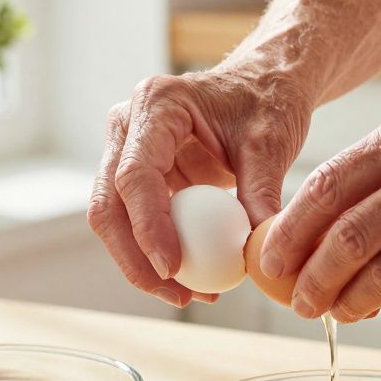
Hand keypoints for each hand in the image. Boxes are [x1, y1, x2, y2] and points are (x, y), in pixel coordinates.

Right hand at [88, 67, 312, 306]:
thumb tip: (257, 253)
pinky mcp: (138, 177)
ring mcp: (126, 151)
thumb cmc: (267, 101)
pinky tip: (189, 281)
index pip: (134, 173)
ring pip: (112, 220)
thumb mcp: (272, 143)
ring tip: (187, 296)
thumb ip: (262, 192)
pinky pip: (134, 224)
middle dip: (134, 258)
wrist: (263, 84)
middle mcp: (128, 126)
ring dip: (141, 264)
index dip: (147, 225)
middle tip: (175, 295)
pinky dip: (155, 255)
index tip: (173, 267)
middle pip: (108, 203)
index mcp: (156, 104)